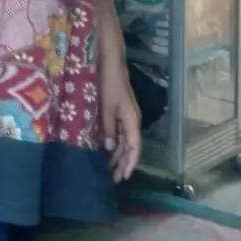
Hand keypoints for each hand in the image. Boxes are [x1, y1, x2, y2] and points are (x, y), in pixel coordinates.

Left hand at [100, 65, 141, 182]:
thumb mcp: (106, 107)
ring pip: (124, 141)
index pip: (134, 148)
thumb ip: (107, 128)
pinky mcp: (118, 111)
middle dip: (123, 163)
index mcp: (131, 120)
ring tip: (109, 169)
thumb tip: (109, 148)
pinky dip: (114, 143)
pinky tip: (106, 150)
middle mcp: (131, 120)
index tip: (123, 178)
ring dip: (118, 155)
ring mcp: (125, 115)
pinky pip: (118, 132)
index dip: (129, 164)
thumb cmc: (108, 82)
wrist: (110, 61)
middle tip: (113, 179)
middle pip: (130, 147)